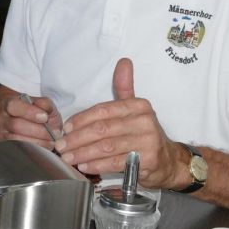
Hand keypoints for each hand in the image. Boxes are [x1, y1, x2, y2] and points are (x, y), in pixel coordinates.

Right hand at [0, 84, 62, 147]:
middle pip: (16, 125)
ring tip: (50, 142)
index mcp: (8, 103)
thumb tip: (47, 115)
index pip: (14, 106)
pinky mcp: (3, 147)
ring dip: (37, 143)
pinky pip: (18, 151)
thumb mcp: (37, 102)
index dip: (30, 112)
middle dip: (38, 131)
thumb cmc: (26, 109)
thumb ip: (44, 104)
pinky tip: (42, 148)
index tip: (45, 117)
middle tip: (53, 133)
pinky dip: (32, 151)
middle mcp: (1, 119)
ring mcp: (0, 134)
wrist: (11, 115)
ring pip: (16, 140)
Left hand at [56, 58, 187, 188]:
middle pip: (102, 129)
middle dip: (78, 138)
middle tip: (61, 146)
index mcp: (138, 106)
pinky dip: (97, 165)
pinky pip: (115, 162)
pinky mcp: (147, 160)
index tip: (65, 128)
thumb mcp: (135, 108)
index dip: (81, 119)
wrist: (167, 160)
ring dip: (83, 153)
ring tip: (68, 157)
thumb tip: (124, 62)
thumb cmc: (143, 133)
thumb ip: (124, 87)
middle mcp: (144, 121)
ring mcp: (147, 141)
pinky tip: (84, 166)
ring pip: (106, 147)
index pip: (103, 110)